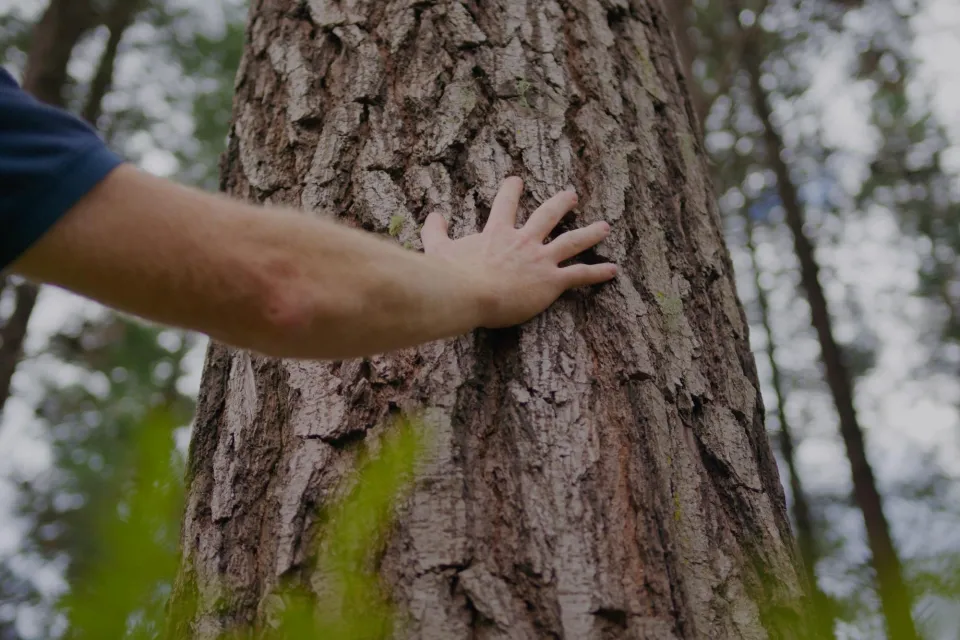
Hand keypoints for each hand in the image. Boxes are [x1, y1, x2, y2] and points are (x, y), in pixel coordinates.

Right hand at [420, 177, 616, 328]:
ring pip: (571, 240)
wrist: (468, 293)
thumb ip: (435, 231)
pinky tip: (613, 270)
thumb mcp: (437, 249)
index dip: (511, 191)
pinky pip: (579, 274)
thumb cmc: (452, 275)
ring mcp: (540, 259)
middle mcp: (523, 241)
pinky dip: (597, 272)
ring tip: (605, 227)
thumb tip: (433, 215)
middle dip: (561, 204)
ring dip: (590, 233)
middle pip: (547, 215)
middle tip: (572, 195)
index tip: (516, 180)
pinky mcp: (551, 280)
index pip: (506, 204)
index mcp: (497, 233)